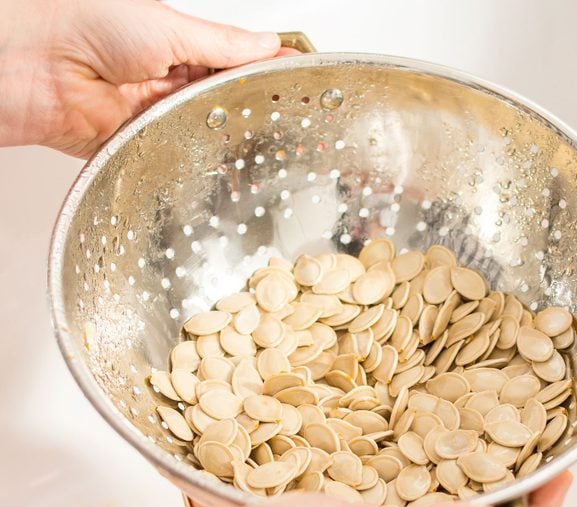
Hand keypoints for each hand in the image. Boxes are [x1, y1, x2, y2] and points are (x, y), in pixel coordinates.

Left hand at [0, 0, 285, 156]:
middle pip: (224, 104)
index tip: (300, 84)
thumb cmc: (86, 25)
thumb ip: (222, 45)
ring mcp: (156, 118)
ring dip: (226, 140)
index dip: (267, 75)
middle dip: (253, 113)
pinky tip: (221, 168)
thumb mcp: (168, 27)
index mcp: (179, 48)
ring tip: (264, 149)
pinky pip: (175, 160)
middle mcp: (169, 85)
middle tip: (291, 124)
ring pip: (204, 135)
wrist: (34, 65)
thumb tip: (268, 43)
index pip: (236, 64)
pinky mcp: (140, 147)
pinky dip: (194, 164)